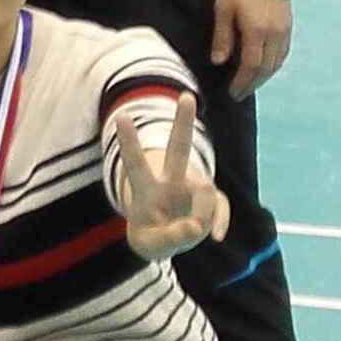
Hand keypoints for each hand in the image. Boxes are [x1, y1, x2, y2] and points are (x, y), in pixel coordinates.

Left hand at [117, 93, 230, 260]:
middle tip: (187, 95)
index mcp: (146, 188)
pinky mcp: (211, 198)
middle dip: (183, 122)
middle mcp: (170, 180)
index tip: (121, 116)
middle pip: (178, 148)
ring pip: (204, 192)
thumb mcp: (150, 245)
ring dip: (200, 219)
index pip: (135, 163)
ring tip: (188, 232)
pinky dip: (219, 222)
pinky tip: (217, 237)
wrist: (168, 240)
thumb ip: (169, 237)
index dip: (129, 142)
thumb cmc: (151, 237)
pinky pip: (220, 206)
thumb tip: (197, 225)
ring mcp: (193, 186)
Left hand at [208, 0, 291, 97]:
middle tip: (239, 94)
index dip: (242, 82)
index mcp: (257, 31)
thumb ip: (223, 37)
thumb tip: (219, 62)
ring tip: (249, 84)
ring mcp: (284, 31)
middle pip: (266, 69)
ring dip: (263, 77)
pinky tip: (264, 68)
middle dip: (252, 84)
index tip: (232, 92)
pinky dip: (273, 65)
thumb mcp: (223, 9)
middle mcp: (274, 34)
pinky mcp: (288, 26)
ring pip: (277, 63)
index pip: (251, 66)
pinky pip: (283, 53)